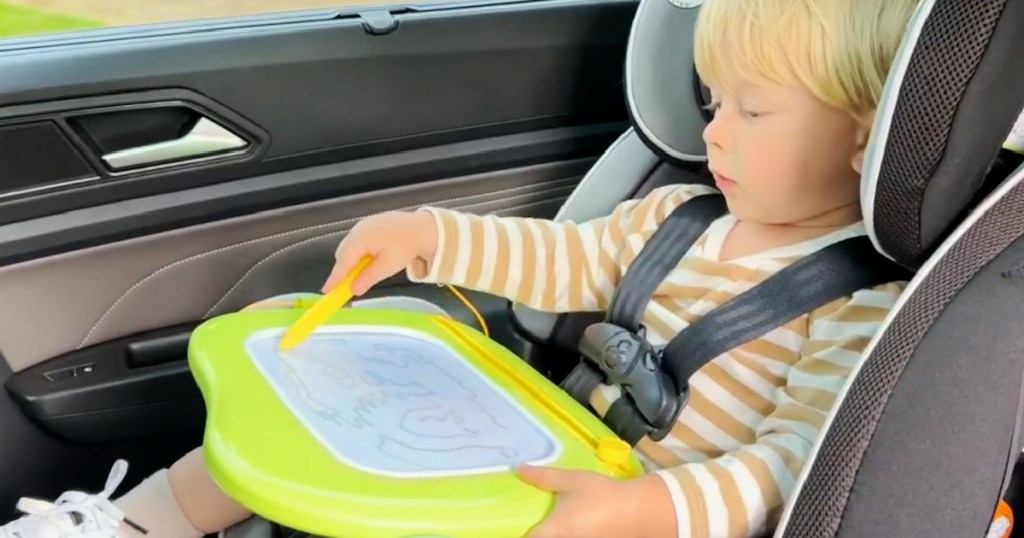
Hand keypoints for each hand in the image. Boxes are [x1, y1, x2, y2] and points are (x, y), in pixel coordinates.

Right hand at [321, 210, 438, 295]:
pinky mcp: (370, 224)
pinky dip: (358, 253)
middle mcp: (358, 229)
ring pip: (349, 247)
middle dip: (343, 270)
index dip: (335, 278)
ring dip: (351, 261)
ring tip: (359, 275)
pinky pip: (357, 241)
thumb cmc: (406, 246)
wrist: (424, 228)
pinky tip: (368, 261)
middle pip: (343, 253)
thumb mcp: (388, 266)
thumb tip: (353, 290)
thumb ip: (369, 277)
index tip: (327, 291)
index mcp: (360, 239)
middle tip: (345, 286)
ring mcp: (363, 225)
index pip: (343, 262)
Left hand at [517, 465, 675, 537]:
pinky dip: (567, 535)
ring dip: (549, 535)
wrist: (640, 511)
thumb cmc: (602, 494)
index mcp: (553, 531)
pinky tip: (569, 528)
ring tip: (545, 526)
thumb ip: (543, 477)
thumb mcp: (572, 481)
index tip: (509, 526)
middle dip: (533, 534)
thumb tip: (518, 469)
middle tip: (531, 524)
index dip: (517, 534)